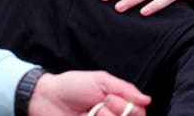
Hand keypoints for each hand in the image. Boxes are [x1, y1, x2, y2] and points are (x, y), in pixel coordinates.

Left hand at [28, 71, 149, 115]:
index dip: (129, 108)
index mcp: (118, 105)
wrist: (46, 98)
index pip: (139, 113)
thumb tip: (147, 99)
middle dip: (118, 113)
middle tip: (100, 105)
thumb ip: (124, 88)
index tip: (109, 98)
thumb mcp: (99, 80)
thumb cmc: (72, 86)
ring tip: (90, 114)